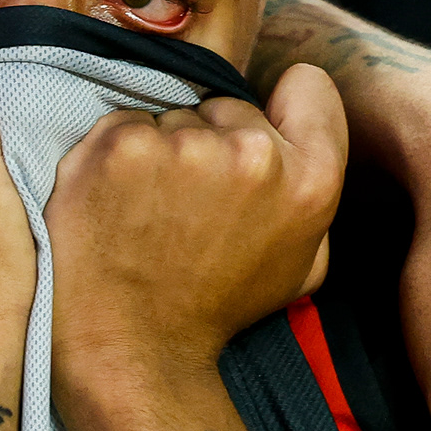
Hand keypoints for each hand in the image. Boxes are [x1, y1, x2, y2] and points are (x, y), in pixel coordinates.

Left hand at [44, 63, 345, 384]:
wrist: (131, 344)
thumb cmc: (215, 306)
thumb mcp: (302, 263)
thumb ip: (314, 186)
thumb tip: (302, 115)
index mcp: (312, 181)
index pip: (309, 85)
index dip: (282, 110)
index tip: (253, 141)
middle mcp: (255, 154)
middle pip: (229, 104)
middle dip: (211, 140)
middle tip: (190, 205)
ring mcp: (185, 146)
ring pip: (173, 114)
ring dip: (160, 151)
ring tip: (150, 211)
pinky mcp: (123, 145)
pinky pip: (124, 123)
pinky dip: (116, 155)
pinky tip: (117, 203)